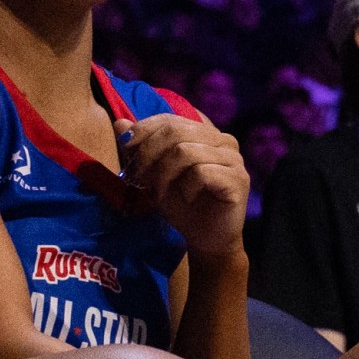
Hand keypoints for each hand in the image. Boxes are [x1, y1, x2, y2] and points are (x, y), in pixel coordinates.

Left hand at [123, 110, 252, 257]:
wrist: (206, 239)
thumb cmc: (182, 205)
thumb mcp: (155, 174)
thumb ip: (141, 148)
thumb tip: (120, 123)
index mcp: (204, 133)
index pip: (170, 119)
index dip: (143, 130)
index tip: (125, 149)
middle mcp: (223, 140)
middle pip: (176, 131)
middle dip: (149, 153)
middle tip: (139, 176)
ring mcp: (233, 158)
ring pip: (186, 151)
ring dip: (164, 173)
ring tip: (160, 192)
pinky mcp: (238, 179)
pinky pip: (202, 172)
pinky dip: (186, 187)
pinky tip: (187, 198)